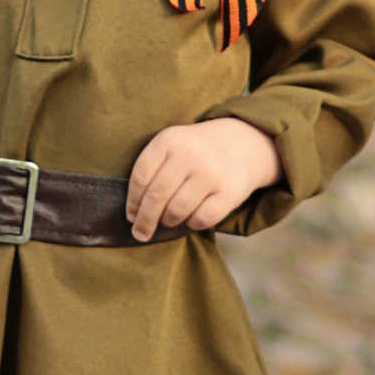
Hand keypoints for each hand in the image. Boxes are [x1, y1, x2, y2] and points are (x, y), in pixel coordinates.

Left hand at [126, 116, 281, 241]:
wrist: (243, 143)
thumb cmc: (196, 151)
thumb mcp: (172, 145)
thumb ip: (152, 170)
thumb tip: (134, 214)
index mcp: (168, 140)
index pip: (140, 177)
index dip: (132, 202)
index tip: (131, 217)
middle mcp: (188, 154)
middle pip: (156, 196)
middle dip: (145, 220)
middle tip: (141, 233)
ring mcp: (210, 173)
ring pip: (176, 211)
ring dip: (169, 221)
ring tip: (170, 219)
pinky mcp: (228, 192)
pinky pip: (200, 220)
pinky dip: (192, 224)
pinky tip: (192, 216)